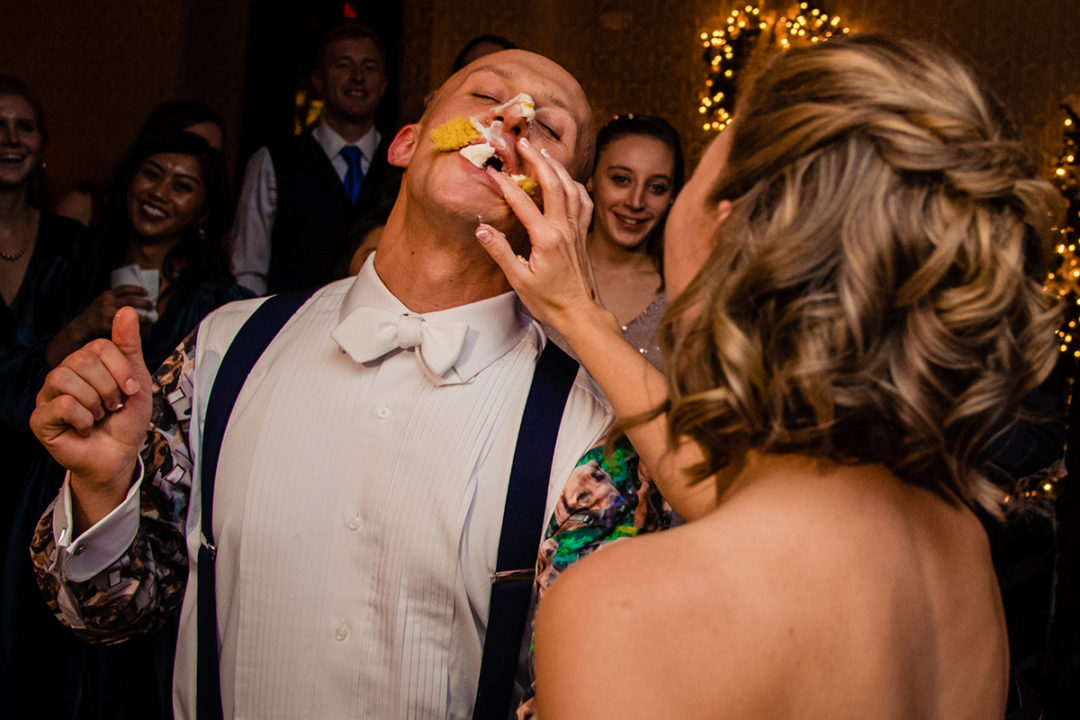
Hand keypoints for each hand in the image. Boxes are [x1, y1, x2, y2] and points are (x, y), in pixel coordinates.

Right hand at [32, 307, 152, 526]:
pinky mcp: (40, 419)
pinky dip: (84, 418)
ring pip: (64, 378)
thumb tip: (126, 309)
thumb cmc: (126, 418)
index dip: (120, 368)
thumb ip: (128, 345)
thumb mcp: (135, 379)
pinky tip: (86, 428)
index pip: (98, 346)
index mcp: (84, 363)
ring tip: (99, 415)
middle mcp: (62, 375)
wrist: (120, 454)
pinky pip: (62, 405)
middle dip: (108, 387)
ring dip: (94, 401)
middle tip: (113, 406)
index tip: (130, 390)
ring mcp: (48, 396)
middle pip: (81, 360)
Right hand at [78, 285, 153, 338]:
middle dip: (144, 302)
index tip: (147, 292)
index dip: (137, 289)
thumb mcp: (101, 304)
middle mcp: (106, 302)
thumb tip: (136, 301)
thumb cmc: (93, 319)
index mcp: (106, 296)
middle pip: (130, 300)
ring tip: (153, 318)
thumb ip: (114, 301)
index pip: (124, 289)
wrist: (78, 331)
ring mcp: (106, 313)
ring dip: (144, 315)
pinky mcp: (106, 325)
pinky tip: (143, 329)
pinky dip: (137, 326)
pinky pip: (126, 326)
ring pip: (131, 312)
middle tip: (153, 305)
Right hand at [475, 137, 601, 332]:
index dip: (506, 184)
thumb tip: (482, 230)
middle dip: (537, 160)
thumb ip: (501, 252)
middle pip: (553, 183)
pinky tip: (569, 180)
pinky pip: (584, 201)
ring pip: (571, 188)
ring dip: (557, 167)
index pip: (523, 202)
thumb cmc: (550, 301)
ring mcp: (577, 229)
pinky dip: (576, 186)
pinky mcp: (583, 234)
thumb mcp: (519, 281)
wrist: (580, 312)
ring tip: (543, 153)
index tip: (493, 170)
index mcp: (547, 239)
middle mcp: (565, 228)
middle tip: (524, 143)